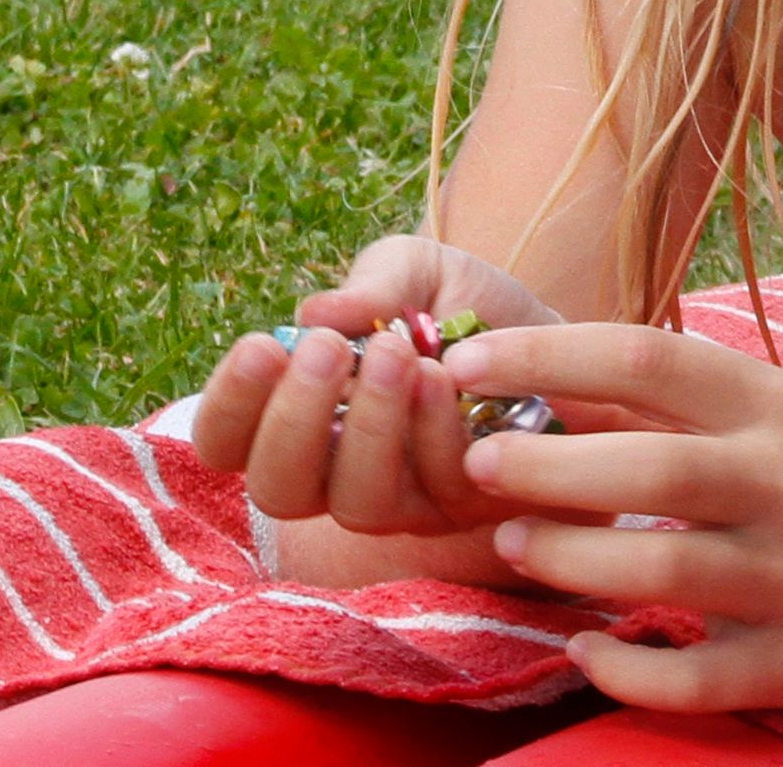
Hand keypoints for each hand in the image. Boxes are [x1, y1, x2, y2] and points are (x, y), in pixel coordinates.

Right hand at [187, 237, 558, 554]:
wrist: (557, 336)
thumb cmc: (461, 306)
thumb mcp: (414, 271)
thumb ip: (367, 286)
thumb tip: (313, 313)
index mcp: (297, 413)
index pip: (226, 440)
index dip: (228, 407)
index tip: (261, 345)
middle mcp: (333, 471)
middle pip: (278, 489)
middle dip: (294, 420)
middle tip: (326, 351)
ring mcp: (398, 502)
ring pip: (355, 506)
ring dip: (370, 427)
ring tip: (396, 352)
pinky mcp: (461, 512)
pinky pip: (434, 493)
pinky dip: (434, 433)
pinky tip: (446, 376)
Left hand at [438, 320, 782, 714]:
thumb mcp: (772, 414)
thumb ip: (671, 399)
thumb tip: (532, 377)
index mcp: (776, 406)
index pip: (649, 358)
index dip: (547, 358)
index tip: (468, 360)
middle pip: (651, 472)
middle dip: (546, 466)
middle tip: (477, 461)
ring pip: (665, 576)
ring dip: (570, 558)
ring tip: (512, 540)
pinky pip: (695, 678)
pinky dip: (627, 668)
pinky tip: (584, 646)